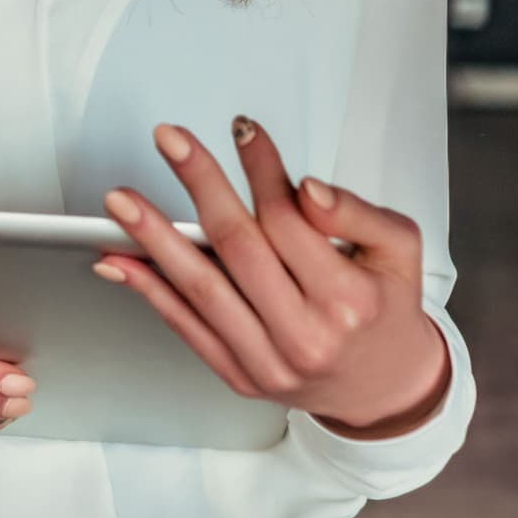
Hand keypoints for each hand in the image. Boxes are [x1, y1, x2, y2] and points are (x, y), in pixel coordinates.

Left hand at [94, 116, 451, 438]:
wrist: (383, 388)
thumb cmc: (385, 309)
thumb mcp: (397, 250)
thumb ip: (355, 212)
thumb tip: (306, 187)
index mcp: (347, 300)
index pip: (289, 220)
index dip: (261, 169)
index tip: (242, 129)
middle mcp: (305, 335)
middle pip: (238, 246)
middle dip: (199, 184)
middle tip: (170, 140)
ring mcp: (267, 361)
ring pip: (201, 288)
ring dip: (153, 238)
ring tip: (121, 201)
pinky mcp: (238, 374)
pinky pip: (185, 326)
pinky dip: (148, 290)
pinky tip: (120, 258)